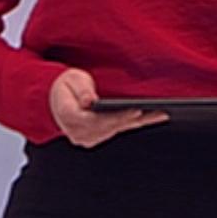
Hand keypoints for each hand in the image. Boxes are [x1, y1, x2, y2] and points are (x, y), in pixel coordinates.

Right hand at [49, 68, 167, 147]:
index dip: (118, 116)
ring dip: (139, 122)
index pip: (97, 120)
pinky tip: (151, 117)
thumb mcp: (72, 79)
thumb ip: (82, 90)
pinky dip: (134, 123)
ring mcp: (86, 138)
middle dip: (135, 119)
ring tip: (160, 114)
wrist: (56, 99)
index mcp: (69, 116)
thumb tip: (90, 101)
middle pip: (112, 127)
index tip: (136, 110)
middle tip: (158, 112)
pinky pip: (118, 130)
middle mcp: (77, 132)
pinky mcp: (96, 137)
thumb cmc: (66, 86)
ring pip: (117, 130)